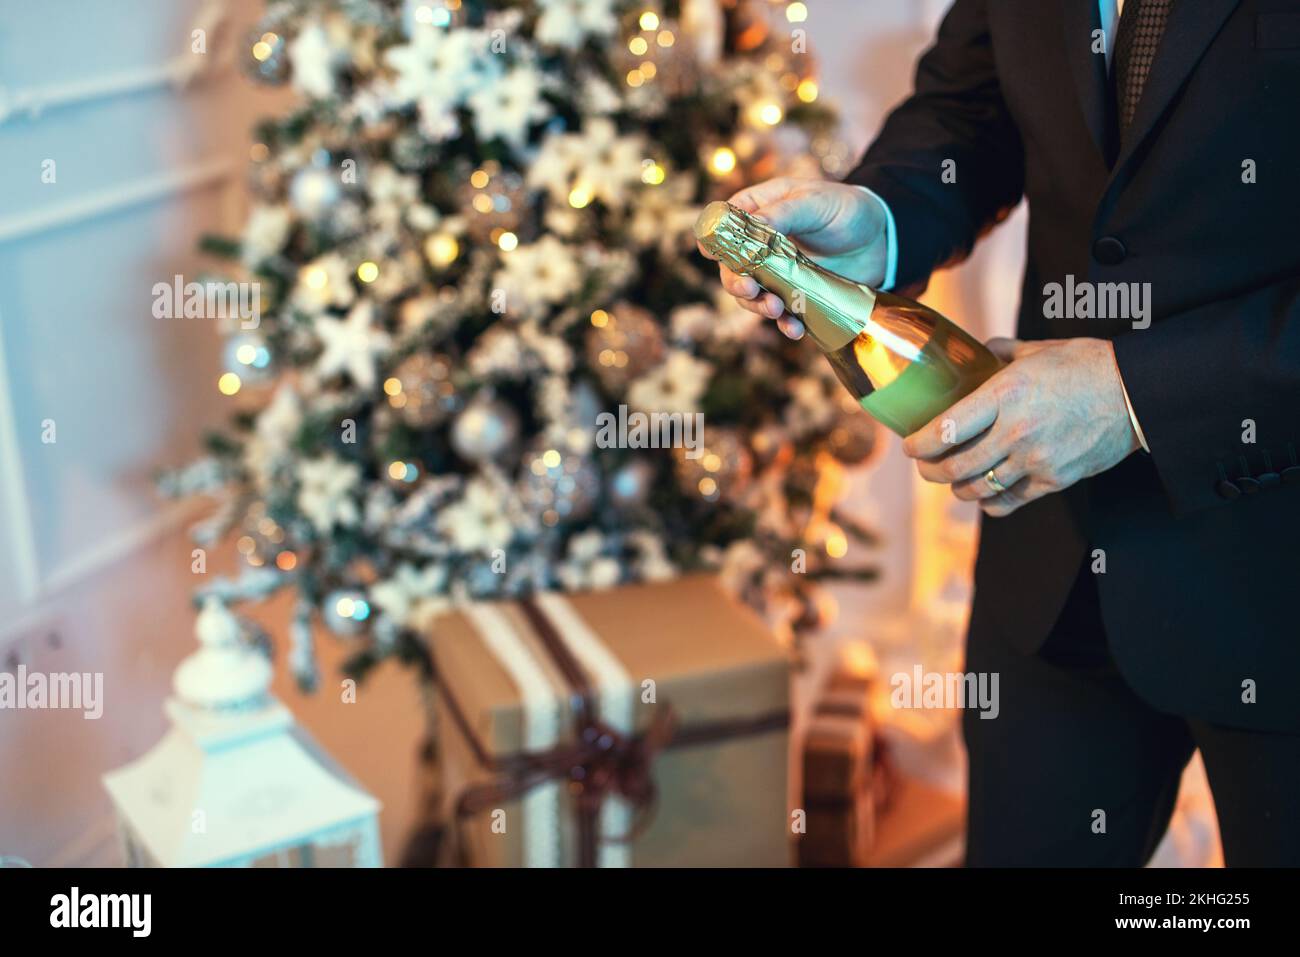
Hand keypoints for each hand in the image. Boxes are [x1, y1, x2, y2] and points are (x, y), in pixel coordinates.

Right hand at [695, 177, 889, 338]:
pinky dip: (785, 324)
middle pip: (732, 268)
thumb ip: (783, 213)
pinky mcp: (795, 295)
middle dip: (737, 283)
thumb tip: (751, 228)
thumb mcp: (816, 202)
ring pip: (752, 295)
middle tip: (750, 291)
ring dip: (758, 307)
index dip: (714, 241)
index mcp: (760, 210)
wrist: (883, 238)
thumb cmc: (847, 209)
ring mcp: (776, 272)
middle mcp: (761, 244)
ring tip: (776, 309)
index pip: (725, 224)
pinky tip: (795, 329)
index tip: (713, 256)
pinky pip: (781, 314)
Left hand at [902, 337, 1140, 516]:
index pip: (945, 430)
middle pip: (954, 467)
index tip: (910, 446)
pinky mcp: (1054, 480)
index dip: (919, 445)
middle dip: (930, 472)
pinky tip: (986, 497)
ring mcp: (1035, 460)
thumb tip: (976, 352)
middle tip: (925, 467)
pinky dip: (991, 503)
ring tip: (954, 480)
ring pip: (978, 489)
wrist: (1137, 392)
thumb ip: (999, 353)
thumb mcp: (1037, 350)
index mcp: (1005, 395)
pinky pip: (1009, 501)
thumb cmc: (1086, 365)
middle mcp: (1015, 432)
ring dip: (958, 488)